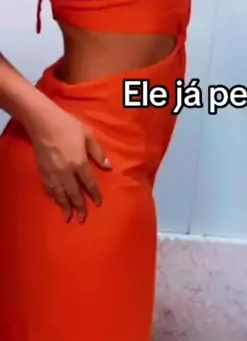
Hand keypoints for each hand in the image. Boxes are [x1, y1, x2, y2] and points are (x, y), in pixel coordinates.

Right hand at [29, 103, 110, 222]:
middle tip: (83, 218)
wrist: (43, 122)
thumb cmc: (68, 125)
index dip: (94, 194)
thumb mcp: (88, 135)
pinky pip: (49, 188)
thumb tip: (108, 167)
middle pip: (74, 193)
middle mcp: (66, 171)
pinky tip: (56, 201)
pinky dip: (53, 197)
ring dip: (65, 206)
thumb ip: (98, 153)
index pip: (89, 183)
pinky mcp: (43, 171)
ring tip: (69, 217)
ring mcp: (53, 172)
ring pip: (60, 194)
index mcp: (79, 162)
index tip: (99, 203)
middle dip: (80, 206)